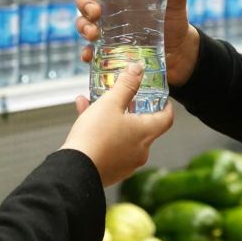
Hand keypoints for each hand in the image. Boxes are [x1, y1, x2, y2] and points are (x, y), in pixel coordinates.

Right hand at [62, 62, 174, 186]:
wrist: (75, 170)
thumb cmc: (95, 135)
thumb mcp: (110, 103)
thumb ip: (126, 85)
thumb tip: (137, 69)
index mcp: (145, 133)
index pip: (166, 119)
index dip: (166, 107)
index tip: (162, 100)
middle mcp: (140, 151)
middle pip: (142, 127)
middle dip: (130, 111)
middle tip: (123, 100)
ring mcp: (126, 164)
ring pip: (122, 135)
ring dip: (111, 119)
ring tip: (93, 104)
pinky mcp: (111, 171)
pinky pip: (110, 147)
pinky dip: (101, 133)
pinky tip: (83, 117)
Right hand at [76, 0, 201, 86]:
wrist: (178, 52)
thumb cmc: (173, 21)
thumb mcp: (177, 5)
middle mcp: (109, 6)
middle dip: (84, 3)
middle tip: (96, 12)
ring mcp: (106, 27)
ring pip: (82, 21)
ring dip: (83, 26)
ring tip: (94, 34)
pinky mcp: (107, 48)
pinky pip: (90, 49)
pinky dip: (86, 52)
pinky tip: (89, 55)